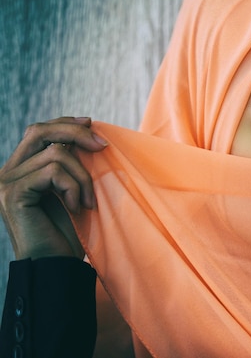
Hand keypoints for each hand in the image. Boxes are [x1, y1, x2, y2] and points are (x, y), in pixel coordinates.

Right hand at [0, 117, 107, 259]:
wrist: (59, 265)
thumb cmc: (71, 231)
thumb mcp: (73, 188)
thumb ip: (71, 162)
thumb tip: (88, 128)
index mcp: (21, 168)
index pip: (39, 131)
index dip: (65, 123)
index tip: (91, 123)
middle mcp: (8, 172)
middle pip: (40, 131)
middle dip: (76, 134)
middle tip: (103, 147)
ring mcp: (7, 182)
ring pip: (56, 154)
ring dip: (83, 177)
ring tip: (89, 202)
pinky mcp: (13, 193)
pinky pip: (52, 172)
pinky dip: (74, 187)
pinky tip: (79, 208)